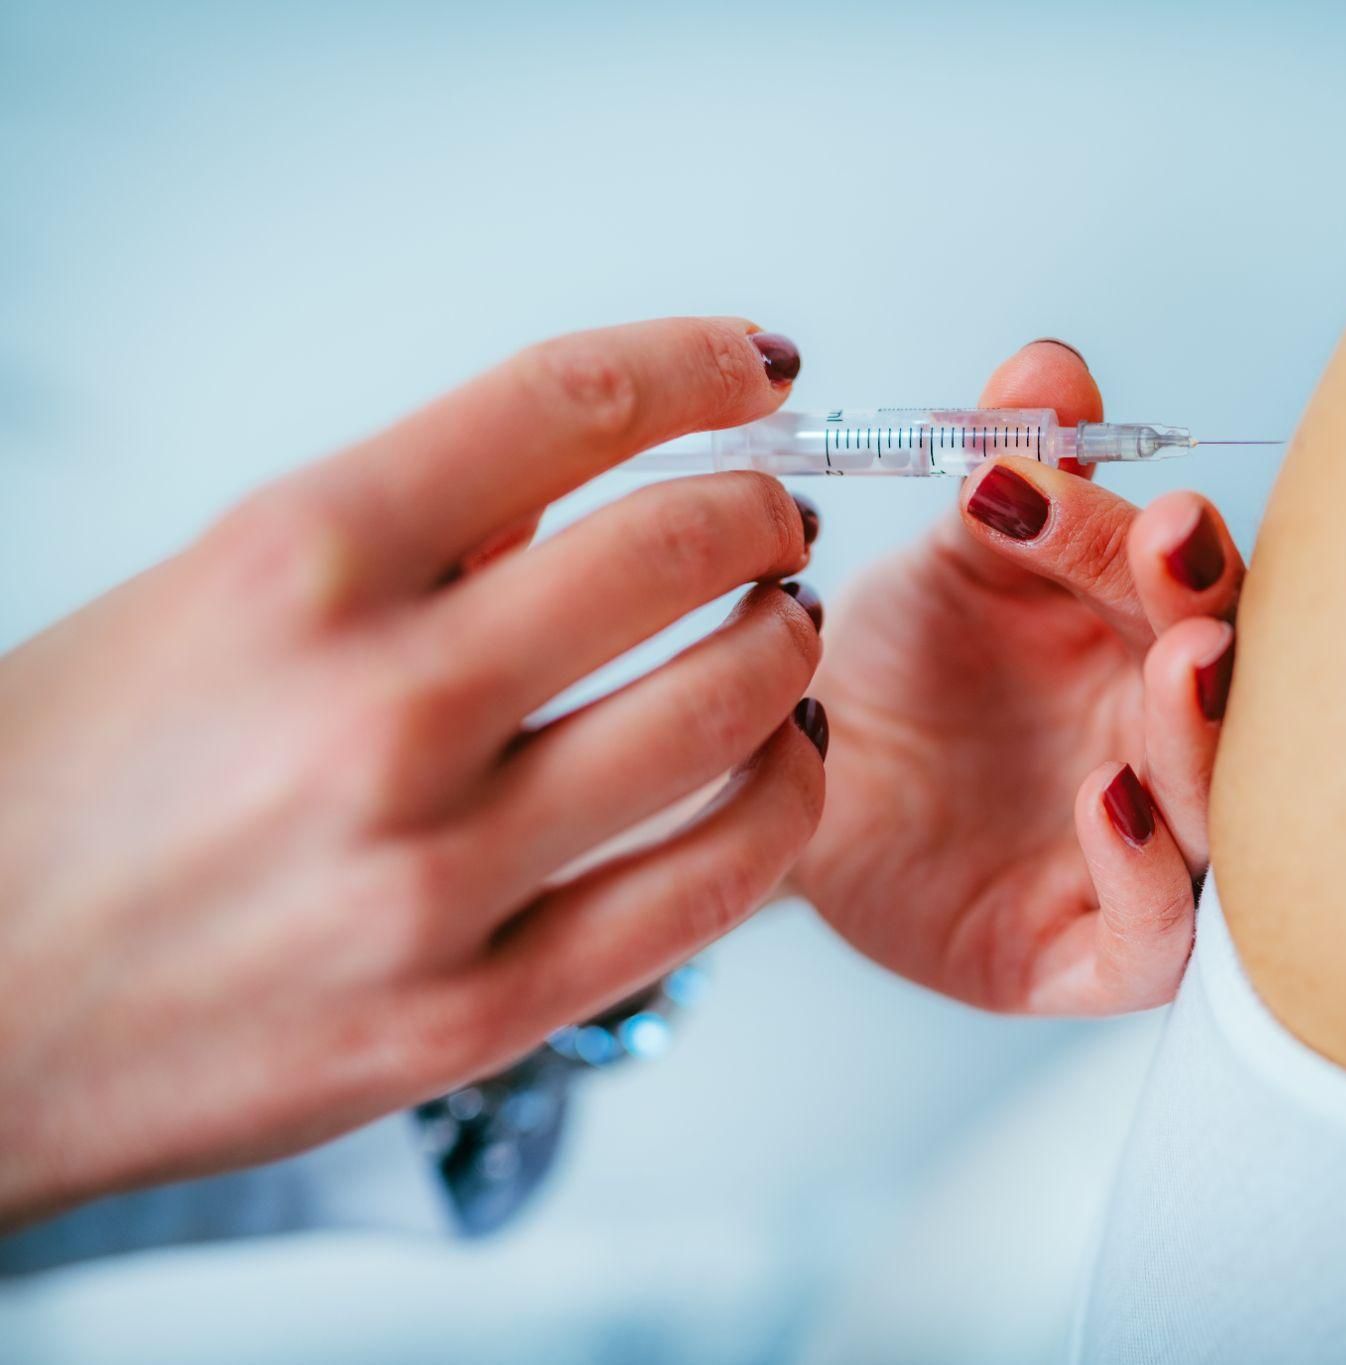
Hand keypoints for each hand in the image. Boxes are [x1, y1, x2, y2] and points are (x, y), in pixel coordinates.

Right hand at [0, 318, 827, 1222]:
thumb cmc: (54, 801)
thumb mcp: (195, 605)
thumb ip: (396, 544)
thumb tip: (565, 499)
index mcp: (294, 564)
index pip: (562, 403)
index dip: (698, 364)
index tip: (755, 366)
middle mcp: (376, 707)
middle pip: (673, 546)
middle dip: (763, 510)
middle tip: (776, 517)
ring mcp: (435, 870)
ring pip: (724, 714)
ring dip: (785, 648)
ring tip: (781, 632)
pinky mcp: (475, 1011)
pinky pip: (708, 890)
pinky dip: (781, 806)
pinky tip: (784, 770)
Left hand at [792, 341, 1242, 1012]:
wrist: (795, 783)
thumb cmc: (896, 672)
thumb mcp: (948, 561)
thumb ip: (1007, 470)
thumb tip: (1050, 366)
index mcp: (1147, 645)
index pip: (1201, 596)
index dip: (1185, 550)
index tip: (1145, 502)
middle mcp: (1162, 749)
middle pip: (1237, 700)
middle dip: (1219, 624)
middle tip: (1178, 559)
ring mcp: (1137, 856)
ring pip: (1221, 816)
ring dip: (1206, 737)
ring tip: (1176, 662)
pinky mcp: (1081, 954)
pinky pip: (1152, 941)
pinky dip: (1149, 876)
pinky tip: (1109, 801)